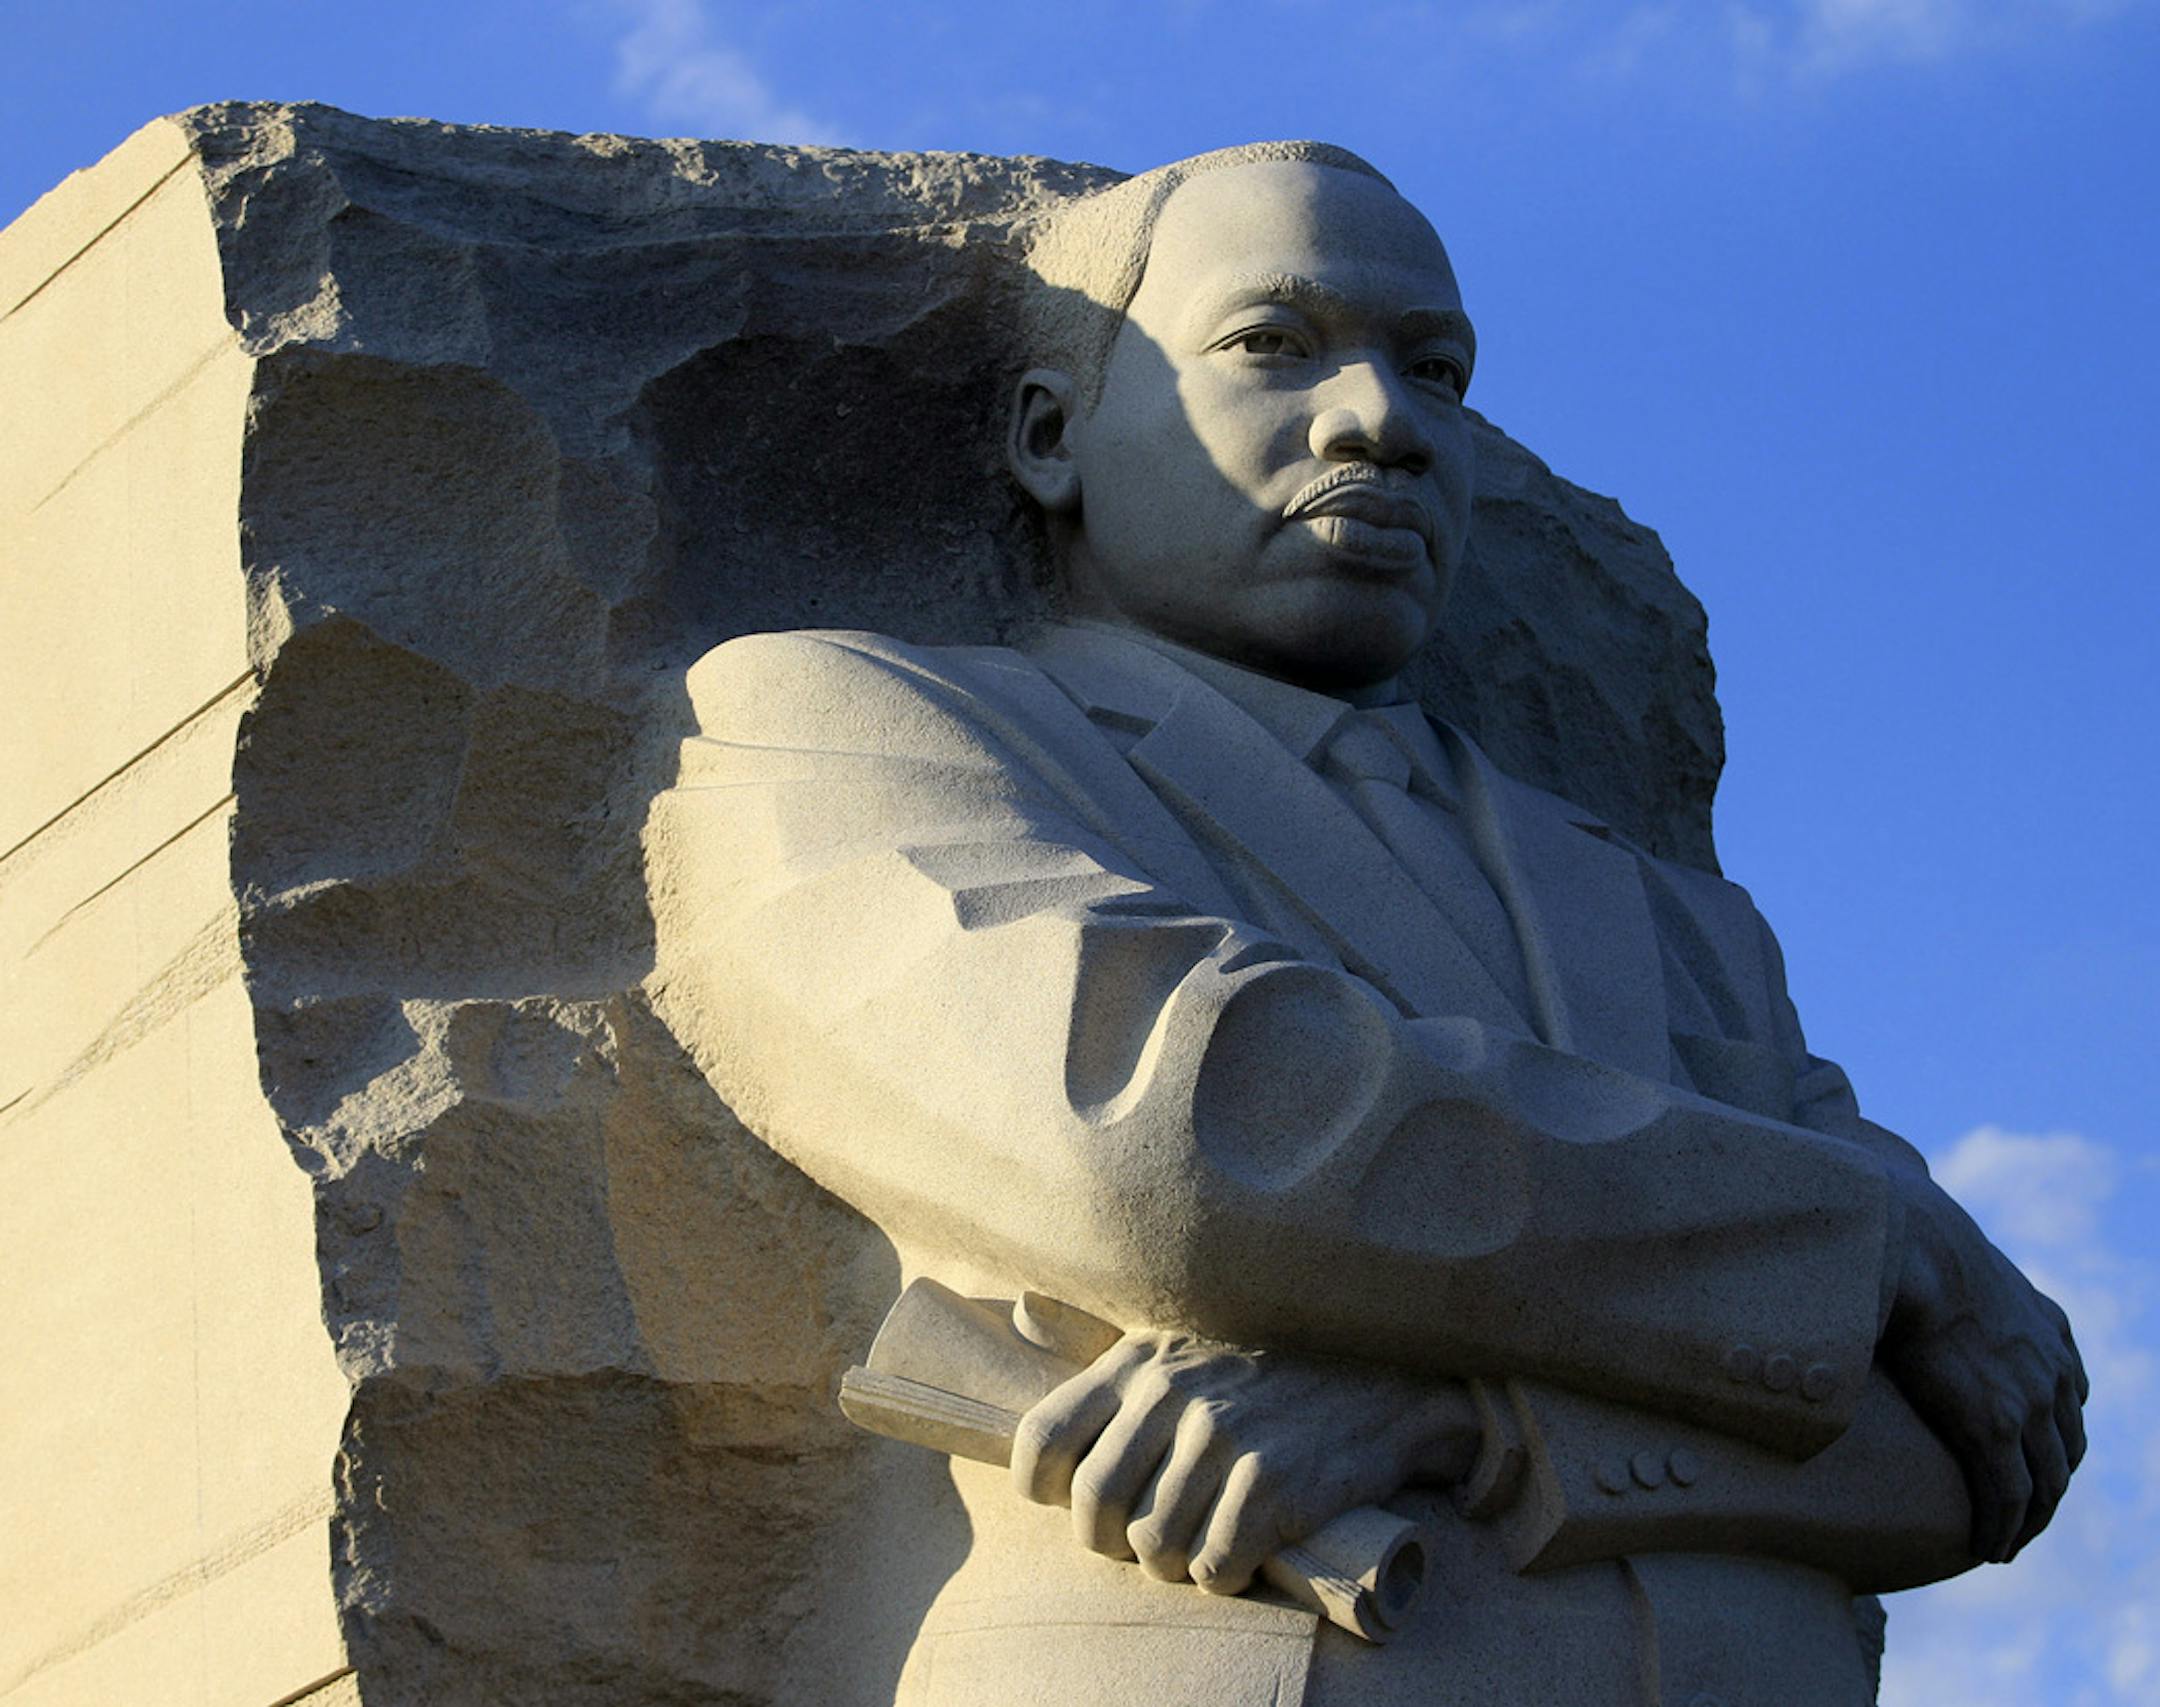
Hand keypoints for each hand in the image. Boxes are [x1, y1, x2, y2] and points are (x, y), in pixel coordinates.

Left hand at [1010, 1331, 1477, 1593]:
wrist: (1383, 1377)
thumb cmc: (1265, 1363)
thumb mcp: (1177, 1331)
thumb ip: (1102, 1332)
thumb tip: (1021, 1310)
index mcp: (1135, 1361)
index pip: (1041, 1440)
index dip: (1045, 1491)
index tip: (1077, 1502)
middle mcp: (1171, 1394)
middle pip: (1093, 1508)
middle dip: (1113, 1543)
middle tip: (1149, 1538)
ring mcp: (1221, 1437)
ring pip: (1153, 1547)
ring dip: (1175, 1564)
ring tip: (1204, 1542)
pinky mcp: (1272, 1482)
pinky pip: (1214, 1567)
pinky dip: (1223, 1576)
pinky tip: (1245, 1552)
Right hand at [1881, 1175, 2087, 1561]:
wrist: (1912, 1245)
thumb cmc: (1914, 1242)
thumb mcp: (1957, 1258)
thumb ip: (1954, 1276)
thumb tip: (1898, 1262)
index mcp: (2049, 1330)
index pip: (2071, 1401)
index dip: (2054, 1438)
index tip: (2032, 1461)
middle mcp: (2052, 1371)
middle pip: (2067, 1450)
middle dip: (2049, 1489)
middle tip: (2022, 1518)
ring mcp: (2030, 1402)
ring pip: (2047, 1483)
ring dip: (2030, 1520)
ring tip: (2005, 1544)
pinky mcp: (1996, 1428)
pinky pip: (2010, 1496)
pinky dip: (2003, 1527)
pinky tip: (1988, 1546)